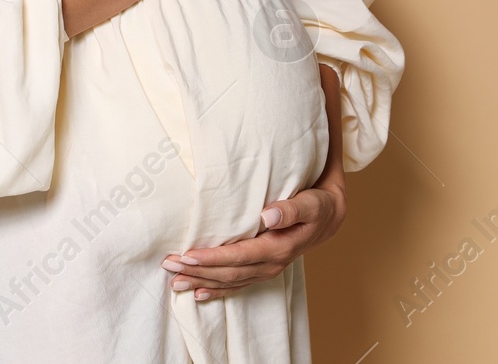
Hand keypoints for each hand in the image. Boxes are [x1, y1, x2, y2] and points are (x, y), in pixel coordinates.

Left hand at [160, 147, 346, 301]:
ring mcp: (266, 270)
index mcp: (279, 248)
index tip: (187, 255)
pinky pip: (237, 285)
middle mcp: (271, 264)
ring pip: (229, 281)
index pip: (239, 256)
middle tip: (168, 265)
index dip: (212, 258)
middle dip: (197, 271)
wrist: (328, 217)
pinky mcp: (262, 269)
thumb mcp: (311, 203)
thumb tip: (267, 215)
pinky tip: (198, 294)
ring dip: (201, 282)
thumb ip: (290, 209)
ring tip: (174, 281)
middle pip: (228, 273)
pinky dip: (217, 290)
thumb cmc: (317, 204)